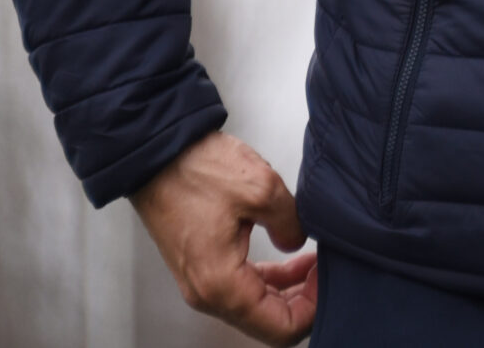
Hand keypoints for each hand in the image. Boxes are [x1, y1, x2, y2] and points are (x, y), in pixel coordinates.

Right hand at [131, 131, 318, 345]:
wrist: (155, 154)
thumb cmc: (194, 170)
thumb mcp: (261, 188)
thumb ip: (290, 222)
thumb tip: (297, 242)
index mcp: (221, 284)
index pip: (278, 329)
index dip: (312, 310)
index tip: (328, 282)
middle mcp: (207, 294)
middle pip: (268, 323)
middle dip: (304, 300)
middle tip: (325, 271)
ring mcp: (201, 282)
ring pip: (257, 306)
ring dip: (289, 289)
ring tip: (314, 262)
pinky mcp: (202, 266)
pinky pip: (243, 287)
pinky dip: (270, 278)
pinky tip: (290, 257)